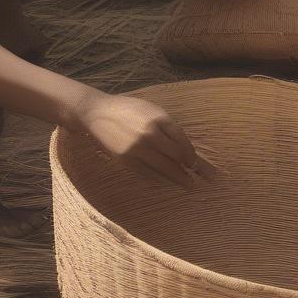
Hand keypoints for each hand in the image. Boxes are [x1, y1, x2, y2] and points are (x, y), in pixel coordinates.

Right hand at [75, 92, 216, 188]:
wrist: (98, 113)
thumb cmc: (129, 110)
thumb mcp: (152, 110)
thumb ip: (168, 128)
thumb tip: (185, 149)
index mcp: (159, 119)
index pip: (182, 143)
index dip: (192, 157)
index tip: (196, 165)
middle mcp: (149, 134)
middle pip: (176, 158)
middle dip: (190, 171)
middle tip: (200, 182)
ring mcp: (137, 149)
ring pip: (163, 169)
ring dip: (177, 179)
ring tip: (189, 186)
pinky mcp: (126, 160)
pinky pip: (147, 174)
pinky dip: (159, 180)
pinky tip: (166, 183)